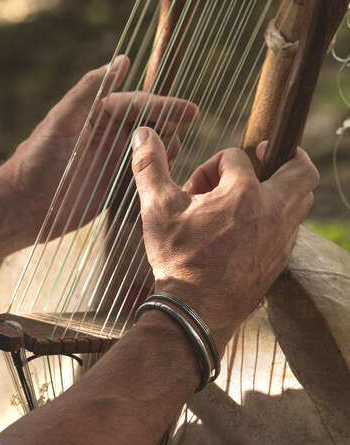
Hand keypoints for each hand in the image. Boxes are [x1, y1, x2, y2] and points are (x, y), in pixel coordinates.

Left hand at [0, 56, 197, 243]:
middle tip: (179, 139)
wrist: (23, 206)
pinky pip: (142, 177)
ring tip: (169, 159)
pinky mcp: (113, 188)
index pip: (139, 104)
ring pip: (150, 151)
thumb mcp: (62, 119)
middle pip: (149, 125)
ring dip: (163, 153)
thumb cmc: (38, 159)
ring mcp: (112, 162)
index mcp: (97, 114)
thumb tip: (123, 59)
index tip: (191, 111)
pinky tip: (164, 179)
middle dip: (168, 128)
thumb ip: (90, 88)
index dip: (165, 106)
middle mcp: (108, 136)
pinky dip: (154, 175)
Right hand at [131, 128, 319, 351]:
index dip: (211, 166)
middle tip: (260, 157)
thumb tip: (143, 132)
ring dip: (279, 187)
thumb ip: (150, 166)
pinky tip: (247, 228)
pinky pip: (292, 226)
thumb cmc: (177, 258)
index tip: (194, 190)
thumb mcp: (157, 208)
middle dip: (283, 155)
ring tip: (246, 197)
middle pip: (301, 168)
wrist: (194, 312)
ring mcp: (281, 237)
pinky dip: (276, 217)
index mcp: (244, 192)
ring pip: (302, 198)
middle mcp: (273, 210)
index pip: (237, 156)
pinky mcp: (280, 259)